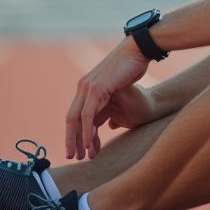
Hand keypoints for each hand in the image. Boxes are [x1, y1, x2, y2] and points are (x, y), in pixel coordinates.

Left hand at [65, 37, 150, 159]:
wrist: (138, 51)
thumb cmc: (133, 69)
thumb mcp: (120, 95)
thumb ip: (112, 110)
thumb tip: (109, 125)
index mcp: (87, 88)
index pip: (76, 115)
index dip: (77, 134)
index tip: (80, 151)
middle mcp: (83, 87)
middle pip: (71, 119)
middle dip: (71, 140)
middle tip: (73, 158)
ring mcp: (87, 87)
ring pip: (76, 119)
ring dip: (78, 140)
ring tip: (82, 156)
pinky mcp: (96, 88)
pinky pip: (87, 115)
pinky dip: (87, 132)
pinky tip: (88, 145)